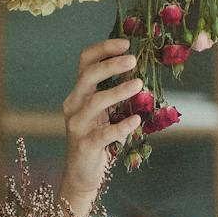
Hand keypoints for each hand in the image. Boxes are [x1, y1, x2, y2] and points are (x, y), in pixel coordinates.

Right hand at [60, 38, 144, 216]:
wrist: (83, 173)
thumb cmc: (98, 138)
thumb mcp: (105, 111)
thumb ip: (116, 92)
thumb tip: (143, 70)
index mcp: (79, 93)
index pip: (85, 62)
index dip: (104, 49)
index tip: (125, 43)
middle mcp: (74, 105)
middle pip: (87, 77)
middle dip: (111, 65)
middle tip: (133, 59)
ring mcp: (77, 125)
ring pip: (95, 102)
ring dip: (118, 91)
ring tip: (139, 84)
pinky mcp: (85, 145)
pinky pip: (104, 133)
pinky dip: (121, 126)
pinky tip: (136, 121)